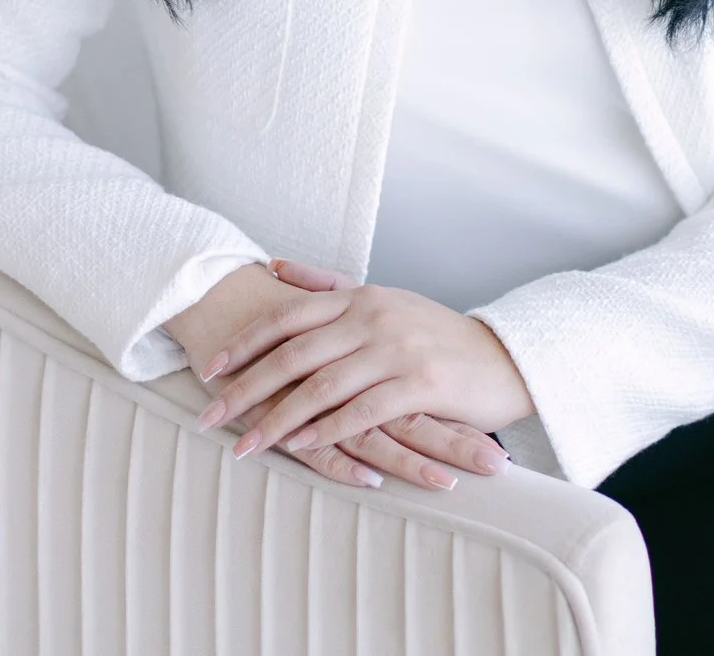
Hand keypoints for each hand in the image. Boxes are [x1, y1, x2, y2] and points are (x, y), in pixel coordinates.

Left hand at [194, 265, 535, 464]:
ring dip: (277, 420)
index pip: (288, 316)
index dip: (245, 343)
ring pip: (321, 386)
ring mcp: (396, 350)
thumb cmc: (437, 335)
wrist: (503, 358)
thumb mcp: (383, 299)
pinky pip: (362, 411)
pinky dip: (327, 431)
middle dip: (246, 387)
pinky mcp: (419, 384)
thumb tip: (276, 265)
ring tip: (245, 445)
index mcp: (360, 298)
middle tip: (210, 415)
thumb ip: (328, 285)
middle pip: (294, 353)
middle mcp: (373, 318)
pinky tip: (300, 448)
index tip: (210, 368)